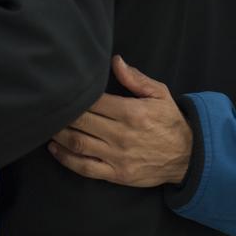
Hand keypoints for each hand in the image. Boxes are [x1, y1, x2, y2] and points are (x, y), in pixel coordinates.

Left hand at [49, 56, 192, 187]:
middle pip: (82, 121)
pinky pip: (85, 167)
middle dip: (63, 113)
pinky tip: (55, 148)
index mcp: (132, 112)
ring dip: (58, 134)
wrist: (187, 157)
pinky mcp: (116, 174)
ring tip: (48, 125)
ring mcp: (117, 156)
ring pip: (78, 143)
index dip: (77, 95)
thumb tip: (115, 61)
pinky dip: (66, 158)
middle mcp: (122, 135)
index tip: (63, 90)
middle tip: (49, 106)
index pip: (94, 101)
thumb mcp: (160, 94)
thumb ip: (136, 79)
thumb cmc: (171, 123)